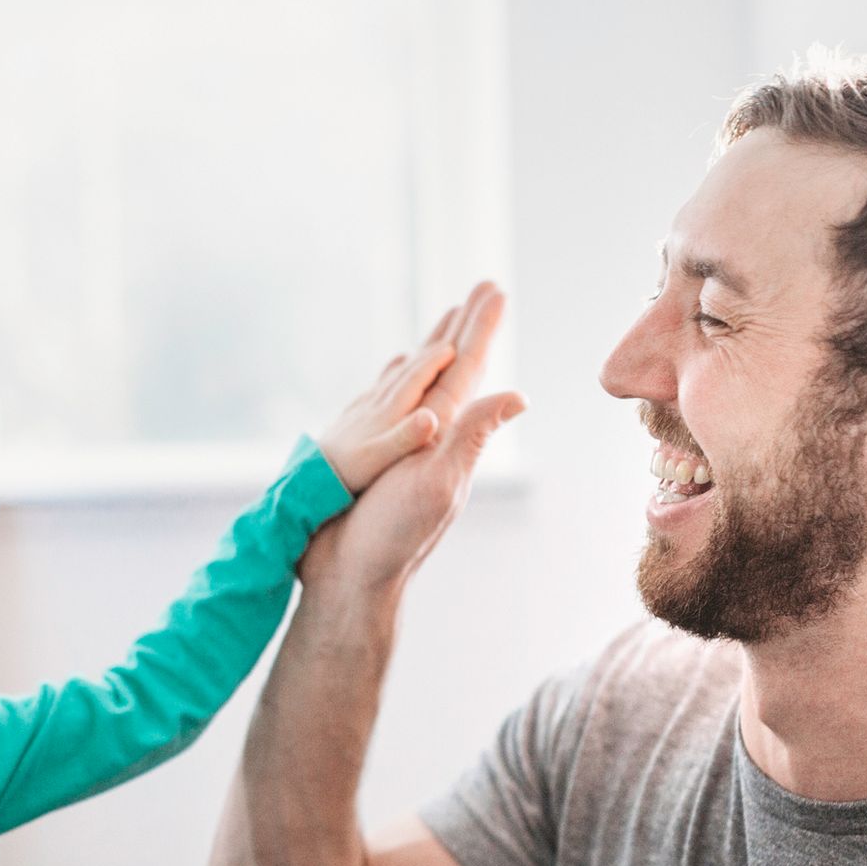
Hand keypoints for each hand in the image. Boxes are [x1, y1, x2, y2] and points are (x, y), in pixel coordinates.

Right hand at [304, 283, 524, 594]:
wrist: (349, 578)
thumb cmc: (391, 537)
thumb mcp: (438, 484)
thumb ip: (471, 437)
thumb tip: (517, 396)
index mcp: (444, 436)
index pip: (468, 370)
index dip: (481, 329)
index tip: (494, 289)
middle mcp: (426, 438)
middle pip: (450, 370)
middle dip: (465, 327)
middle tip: (480, 288)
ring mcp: (400, 449)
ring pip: (420, 386)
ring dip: (434, 350)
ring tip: (444, 322)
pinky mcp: (372, 460)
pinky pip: (386, 407)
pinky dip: (395, 383)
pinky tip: (397, 376)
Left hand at [316, 326, 457, 493]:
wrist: (312, 475)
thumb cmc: (351, 470)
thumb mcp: (381, 458)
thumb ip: (406, 437)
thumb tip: (431, 418)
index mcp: (389, 411)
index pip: (417, 379)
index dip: (436, 362)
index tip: (456, 346)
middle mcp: (378, 401)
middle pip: (410, 368)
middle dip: (433, 347)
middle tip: (452, 323)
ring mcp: (367, 404)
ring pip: (397, 373)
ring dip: (418, 356)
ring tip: (435, 341)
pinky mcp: (358, 411)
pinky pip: (384, 382)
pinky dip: (397, 369)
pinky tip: (399, 364)